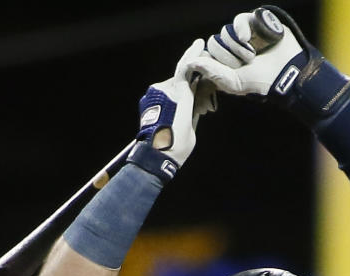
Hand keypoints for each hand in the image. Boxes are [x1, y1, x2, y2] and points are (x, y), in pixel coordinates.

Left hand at [129, 39, 215, 178]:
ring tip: (195, 113)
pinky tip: (182, 114)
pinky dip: (172, 102)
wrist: (156, 157)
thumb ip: (193, 102)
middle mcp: (162, 90)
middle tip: (202, 103)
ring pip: (171, 90)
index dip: (192, 55)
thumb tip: (195, 92)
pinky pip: (163, 98)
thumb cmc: (176, 143)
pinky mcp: (146, 106)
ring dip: (181, 97)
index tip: (198, 44)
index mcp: (176, 93)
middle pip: (179, 81)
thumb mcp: (191, 121)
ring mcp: (152, 97)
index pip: (185, 67)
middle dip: (191, 87)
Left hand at [195, 9, 304, 96]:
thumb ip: (212, 72)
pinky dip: (242, 29)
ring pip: (225, 33)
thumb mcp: (233, 81)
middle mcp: (231, 47)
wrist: (287, 71)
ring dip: (239, 47)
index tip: (230, 70)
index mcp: (224, 63)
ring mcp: (241, 34)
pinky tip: (248, 39)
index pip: (207, 55)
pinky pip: (238, 20)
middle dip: (229, 56)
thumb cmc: (261, 81)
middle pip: (215, 43)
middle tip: (245, 64)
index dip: (216, 61)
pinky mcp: (253, 22)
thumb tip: (190, 62)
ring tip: (253, 55)